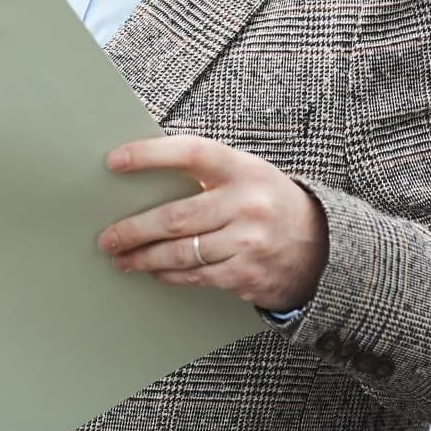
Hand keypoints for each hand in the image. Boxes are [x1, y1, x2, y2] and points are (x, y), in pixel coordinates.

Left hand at [97, 134, 327, 311]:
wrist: (323, 248)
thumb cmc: (269, 202)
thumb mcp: (246, 174)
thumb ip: (205, 172)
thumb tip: (143, 174)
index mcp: (242, 169)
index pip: (191, 153)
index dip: (150, 155)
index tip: (114, 161)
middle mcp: (246, 205)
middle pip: (175, 217)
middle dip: (134, 229)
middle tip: (107, 237)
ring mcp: (248, 243)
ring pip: (181, 253)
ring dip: (144, 258)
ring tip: (121, 258)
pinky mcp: (247, 275)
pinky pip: (197, 277)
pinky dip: (170, 276)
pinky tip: (155, 272)